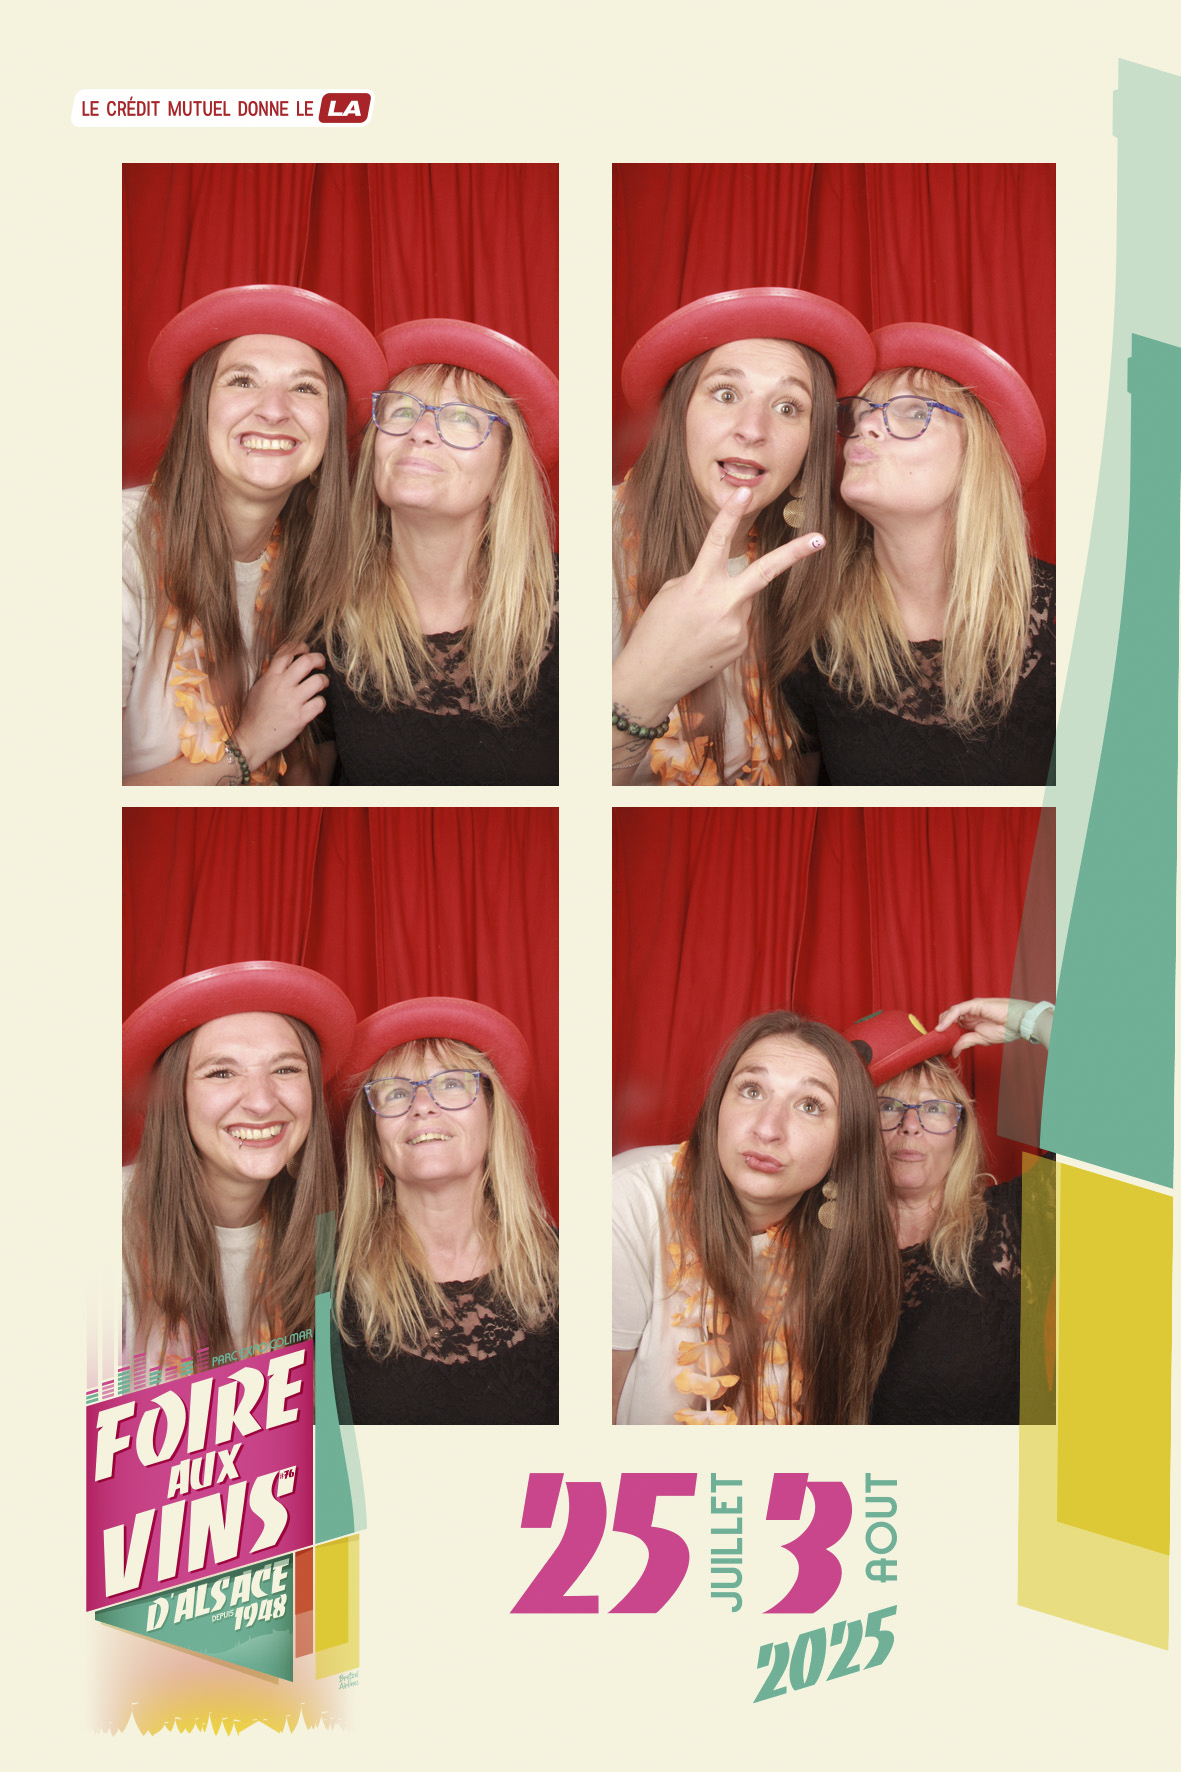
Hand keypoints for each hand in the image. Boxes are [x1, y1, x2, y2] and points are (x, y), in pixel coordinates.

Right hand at [235, 642, 327, 771]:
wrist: (252, 739)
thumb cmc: (254, 715)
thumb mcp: (257, 688)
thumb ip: (270, 674)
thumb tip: (283, 661)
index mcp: (270, 677)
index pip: (287, 652)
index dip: (300, 646)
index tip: (306, 649)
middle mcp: (282, 686)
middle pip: (307, 661)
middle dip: (318, 659)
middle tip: (321, 663)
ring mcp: (292, 702)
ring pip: (318, 681)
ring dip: (324, 681)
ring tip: (321, 685)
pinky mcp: (300, 718)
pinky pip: (320, 703)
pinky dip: (321, 702)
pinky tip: (316, 704)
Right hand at [613, 485, 825, 726]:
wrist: (652, 677)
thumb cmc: (656, 631)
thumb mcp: (671, 594)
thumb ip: (701, 579)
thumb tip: (726, 578)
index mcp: (698, 584)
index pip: (717, 541)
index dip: (731, 515)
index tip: (745, 492)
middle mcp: (722, 604)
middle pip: (764, 572)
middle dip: (794, 554)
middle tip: (820, 538)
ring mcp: (735, 627)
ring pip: (743, 601)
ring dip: (728, 604)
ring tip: (699, 626)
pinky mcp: (741, 644)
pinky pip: (740, 624)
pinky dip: (726, 625)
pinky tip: (706, 640)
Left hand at [935, 997, 1017, 1056]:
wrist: (1018, 1024)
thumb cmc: (1004, 1029)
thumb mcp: (980, 1039)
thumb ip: (965, 1042)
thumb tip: (953, 1052)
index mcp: (970, 1020)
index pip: (952, 1024)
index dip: (944, 1033)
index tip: (938, 1044)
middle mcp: (969, 1013)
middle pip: (948, 1017)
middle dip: (941, 1028)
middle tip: (937, 1041)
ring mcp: (971, 1008)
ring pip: (950, 1013)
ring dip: (942, 1024)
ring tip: (938, 1035)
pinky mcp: (974, 1004)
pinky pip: (957, 1010)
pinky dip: (948, 1018)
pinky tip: (942, 1028)